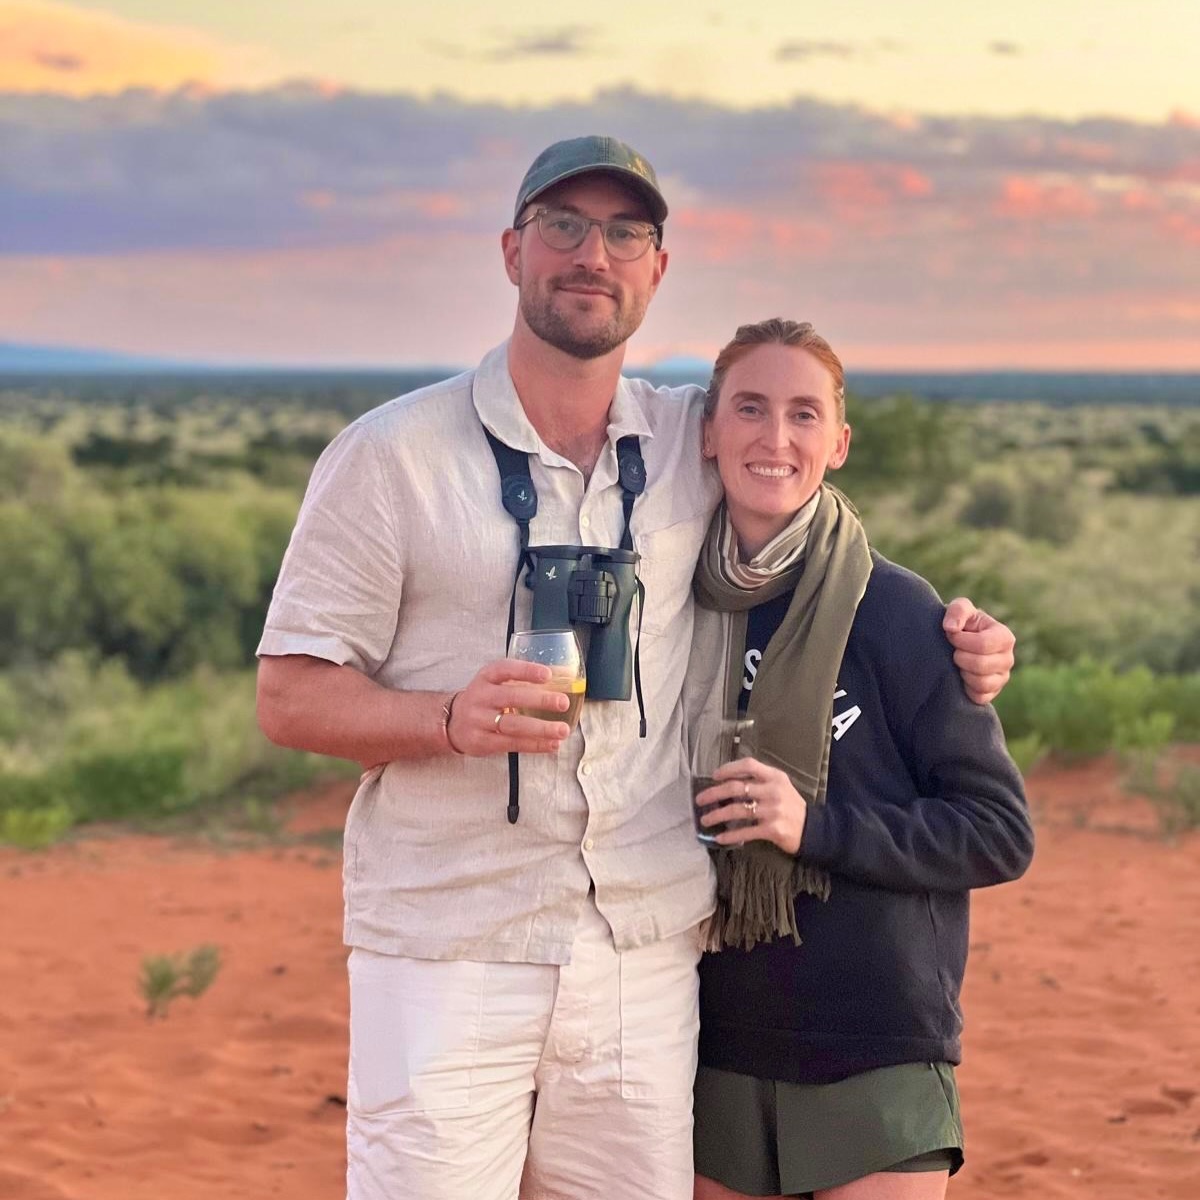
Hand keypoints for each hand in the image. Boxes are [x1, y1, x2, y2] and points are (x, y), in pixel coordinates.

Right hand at [446, 658, 571, 756]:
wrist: (452, 722)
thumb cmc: (485, 699)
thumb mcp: (495, 682)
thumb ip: (523, 680)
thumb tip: (563, 676)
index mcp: (486, 677)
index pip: (505, 669)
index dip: (526, 671)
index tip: (548, 674)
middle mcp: (481, 697)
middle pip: (511, 698)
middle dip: (540, 700)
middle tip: (563, 703)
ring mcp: (479, 721)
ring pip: (513, 725)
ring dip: (541, 728)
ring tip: (563, 730)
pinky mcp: (482, 742)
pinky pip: (511, 744)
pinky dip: (534, 745)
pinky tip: (552, 744)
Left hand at [695, 756, 807, 853]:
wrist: (813, 830)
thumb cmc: (791, 806)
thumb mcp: (780, 786)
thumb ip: (759, 781)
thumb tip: (728, 782)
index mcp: (775, 777)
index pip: (748, 765)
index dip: (729, 768)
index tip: (714, 776)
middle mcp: (773, 791)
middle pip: (737, 788)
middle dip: (714, 793)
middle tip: (700, 799)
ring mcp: (772, 811)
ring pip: (737, 810)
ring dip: (717, 815)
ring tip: (705, 819)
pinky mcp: (772, 830)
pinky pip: (745, 832)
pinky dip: (730, 835)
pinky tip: (719, 838)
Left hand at [943, 597, 1014, 704]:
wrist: (956, 643)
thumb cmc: (962, 623)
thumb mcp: (960, 609)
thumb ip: (957, 610)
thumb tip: (951, 628)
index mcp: (1004, 637)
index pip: (983, 644)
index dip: (960, 641)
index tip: (951, 635)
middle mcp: (1008, 659)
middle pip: (981, 665)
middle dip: (959, 657)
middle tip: (954, 651)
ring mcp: (1002, 678)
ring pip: (981, 683)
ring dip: (963, 672)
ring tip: (959, 662)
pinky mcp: (992, 692)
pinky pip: (979, 697)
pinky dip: (966, 688)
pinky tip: (961, 676)